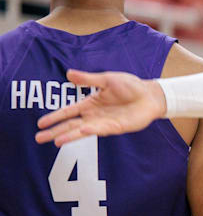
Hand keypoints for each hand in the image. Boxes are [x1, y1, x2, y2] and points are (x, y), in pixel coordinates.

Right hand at [36, 69, 166, 145]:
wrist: (151, 94)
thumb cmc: (130, 86)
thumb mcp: (107, 79)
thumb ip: (89, 79)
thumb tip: (69, 73)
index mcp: (90, 103)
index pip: (68, 112)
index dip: (54, 117)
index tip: (40, 124)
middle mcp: (94, 115)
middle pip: (70, 125)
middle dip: (55, 131)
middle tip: (38, 139)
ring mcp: (104, 123)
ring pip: (82, 131)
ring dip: (69, 136)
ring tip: (55, 142)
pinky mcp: (116, 127)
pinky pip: (101, 130)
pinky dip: (91, 130)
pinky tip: (82, 131)